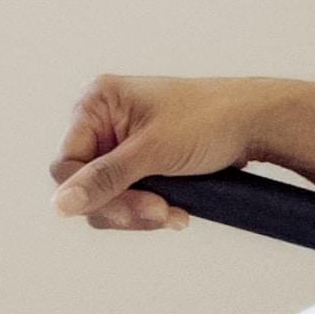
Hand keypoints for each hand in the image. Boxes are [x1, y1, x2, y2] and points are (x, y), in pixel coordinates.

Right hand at [49, 74, 274, 230]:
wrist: (253, 123)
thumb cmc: (209, 119)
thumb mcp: (152, 151)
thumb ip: (104, 178)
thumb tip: (60, 204)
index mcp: (96, 102)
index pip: (67, 165)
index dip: (94, 194)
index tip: (134, 209)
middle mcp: (102, 119)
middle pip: (85, 185)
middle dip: (123, 205)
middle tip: (160, 211)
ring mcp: (120, 141)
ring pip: (106, 197)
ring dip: (139, 212)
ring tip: (172, 211)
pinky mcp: (138, 160)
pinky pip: (127, 196)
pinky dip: (148, 208)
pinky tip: (175, 209)